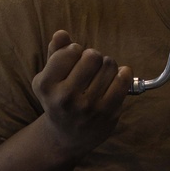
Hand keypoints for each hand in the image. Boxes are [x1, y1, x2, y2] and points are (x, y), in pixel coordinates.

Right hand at [32, 30, 131, 161]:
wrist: (67, 136)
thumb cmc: (59, 99)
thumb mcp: (49, 77)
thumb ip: (55, 53)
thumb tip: (62, 33)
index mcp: (46, 85)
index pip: (69, 51)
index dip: (74, 50)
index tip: (74, 58)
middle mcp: (65, 97)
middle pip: (92, 56)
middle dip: (93, 56)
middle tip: (91, 65)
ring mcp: (88, 107)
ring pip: (109, 65)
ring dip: (108, 65)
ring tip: (101, 74)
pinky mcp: (107, 113)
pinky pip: (123, 81)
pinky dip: (124, 73)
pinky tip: (118, 76)